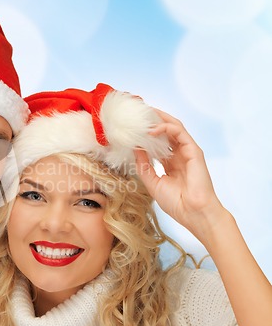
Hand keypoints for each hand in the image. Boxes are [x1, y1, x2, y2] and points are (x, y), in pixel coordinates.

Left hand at [134, 109, 227, 244]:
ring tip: (144, 113)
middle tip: (138, 112)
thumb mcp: (152, 182)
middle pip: (166, 131)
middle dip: (153, 121)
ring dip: (159, 119)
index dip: (146, 134)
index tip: (132, 126)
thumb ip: (143, 165)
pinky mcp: (194, 151)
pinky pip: (180, 133)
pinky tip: (152, 129)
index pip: (158, 143)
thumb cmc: (176, 203)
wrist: (193, 213)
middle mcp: (179, 155)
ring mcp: (188, 152)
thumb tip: (134, 148)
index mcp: (171, 163)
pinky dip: (166, 128)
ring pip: (174, 128)